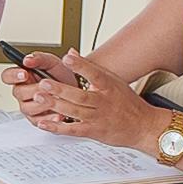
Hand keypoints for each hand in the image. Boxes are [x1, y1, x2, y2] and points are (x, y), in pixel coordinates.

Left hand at [13, 52, 156, 151]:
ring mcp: (97, 118)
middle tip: (44, 82)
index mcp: (109, 87)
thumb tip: (71, 52)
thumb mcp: (114, 81)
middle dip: (60, 89)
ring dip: (55, 105)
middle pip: (80, 95)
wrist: (143, 126)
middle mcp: (103, 102)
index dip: (80, 66)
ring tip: (39, 98)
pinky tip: (44, 122)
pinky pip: (72, 130)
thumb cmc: (128, 103)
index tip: (67, 58)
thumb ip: (91, 67)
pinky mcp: (93, 131)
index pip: (94, 74)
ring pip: (74, 111)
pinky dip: (57, 127)